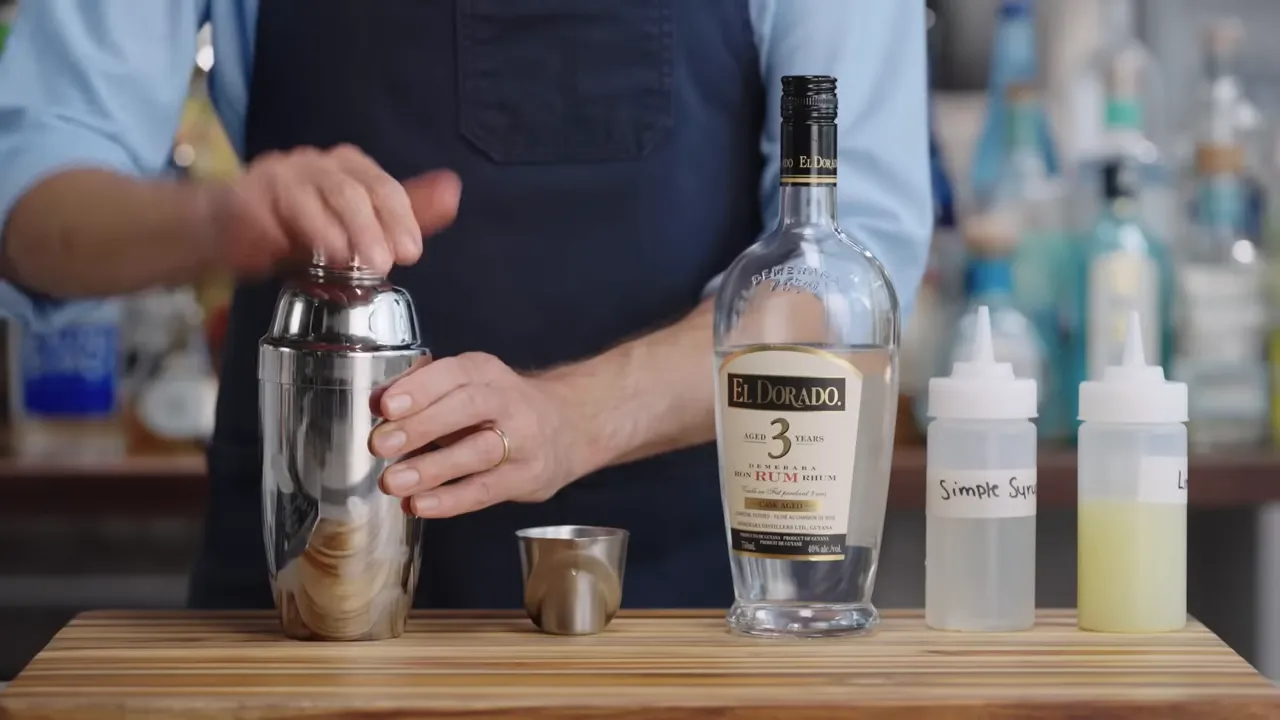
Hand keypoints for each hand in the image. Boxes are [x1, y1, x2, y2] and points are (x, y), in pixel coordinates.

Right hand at [204, 144, 461, 276]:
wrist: (231, 231)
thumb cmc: (301, 228)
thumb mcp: (361, 226)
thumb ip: (405, 212)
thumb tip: (453, 190)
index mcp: (348, 167)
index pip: (384, 186)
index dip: (401, 218)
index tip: (412, 252)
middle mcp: (316, 163)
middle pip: (351, 190)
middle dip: (371, 229)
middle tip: (383, 265)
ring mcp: (279, 174)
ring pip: (313, 196)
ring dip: (334, 232)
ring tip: (348, 262)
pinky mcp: (245, 194)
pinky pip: (270, 210)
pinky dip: (289, 232)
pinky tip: (302, 254)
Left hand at [369, 353, 590, 517]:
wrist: (570, 426)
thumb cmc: (500, 406)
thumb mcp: (467, 385)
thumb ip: (422, 390)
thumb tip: (377, 402)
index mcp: (486, 372)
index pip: (455, 373)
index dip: (420, 389)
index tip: (387, 407)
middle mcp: (509, 401)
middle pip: (469, 408)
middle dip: (422, 425)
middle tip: (381, 445)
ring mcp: (523, 440)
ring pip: (479, 451)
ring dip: (433, 468)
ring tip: (394, 481)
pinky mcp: (528, 477)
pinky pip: (486, 490)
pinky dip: (451, 500)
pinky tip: (421, 505)